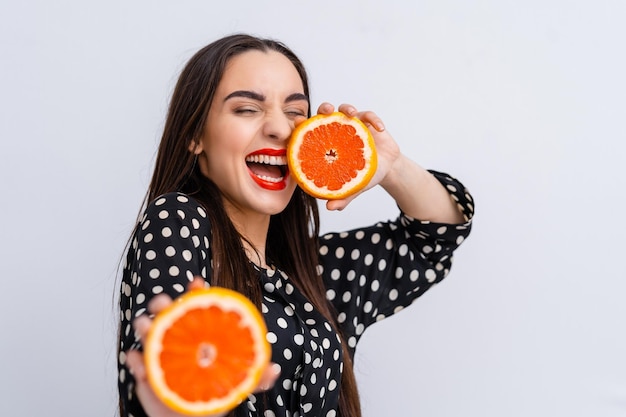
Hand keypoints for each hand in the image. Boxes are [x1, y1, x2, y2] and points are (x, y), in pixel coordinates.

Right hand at [125, 277, 280, 416]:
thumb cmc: (213, 394)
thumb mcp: (238, 384)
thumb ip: (256, 377)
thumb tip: (274, 369)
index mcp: (201, 334)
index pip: (199, 306)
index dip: (196, 292)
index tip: (196, 282)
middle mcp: (179, 337)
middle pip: (167, 311)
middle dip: (162, 302)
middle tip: (163, 304)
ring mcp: (160, 352)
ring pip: (146, 329)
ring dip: (143, 325)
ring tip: (147, 327)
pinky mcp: (145, 371)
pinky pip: (134, 361)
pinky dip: (134, 360)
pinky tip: (139, 364)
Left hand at [311, 102, 400, 210]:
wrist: (386, 169)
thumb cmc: (363, 175)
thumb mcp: (352, 186)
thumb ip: (342, 196)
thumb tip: (330, 208)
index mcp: (326, 143)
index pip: (309, 131)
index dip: (301, 125)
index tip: (296, 122)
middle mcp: (336, 130)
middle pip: (325, 113)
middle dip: (323, 108)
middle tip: (325, 112)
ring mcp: (352, 124)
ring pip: (345, 109)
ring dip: (346, 108)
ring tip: (351, 114)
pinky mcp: (369, 121)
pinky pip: (369, 116)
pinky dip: (374, 120)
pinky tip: (379, 129)